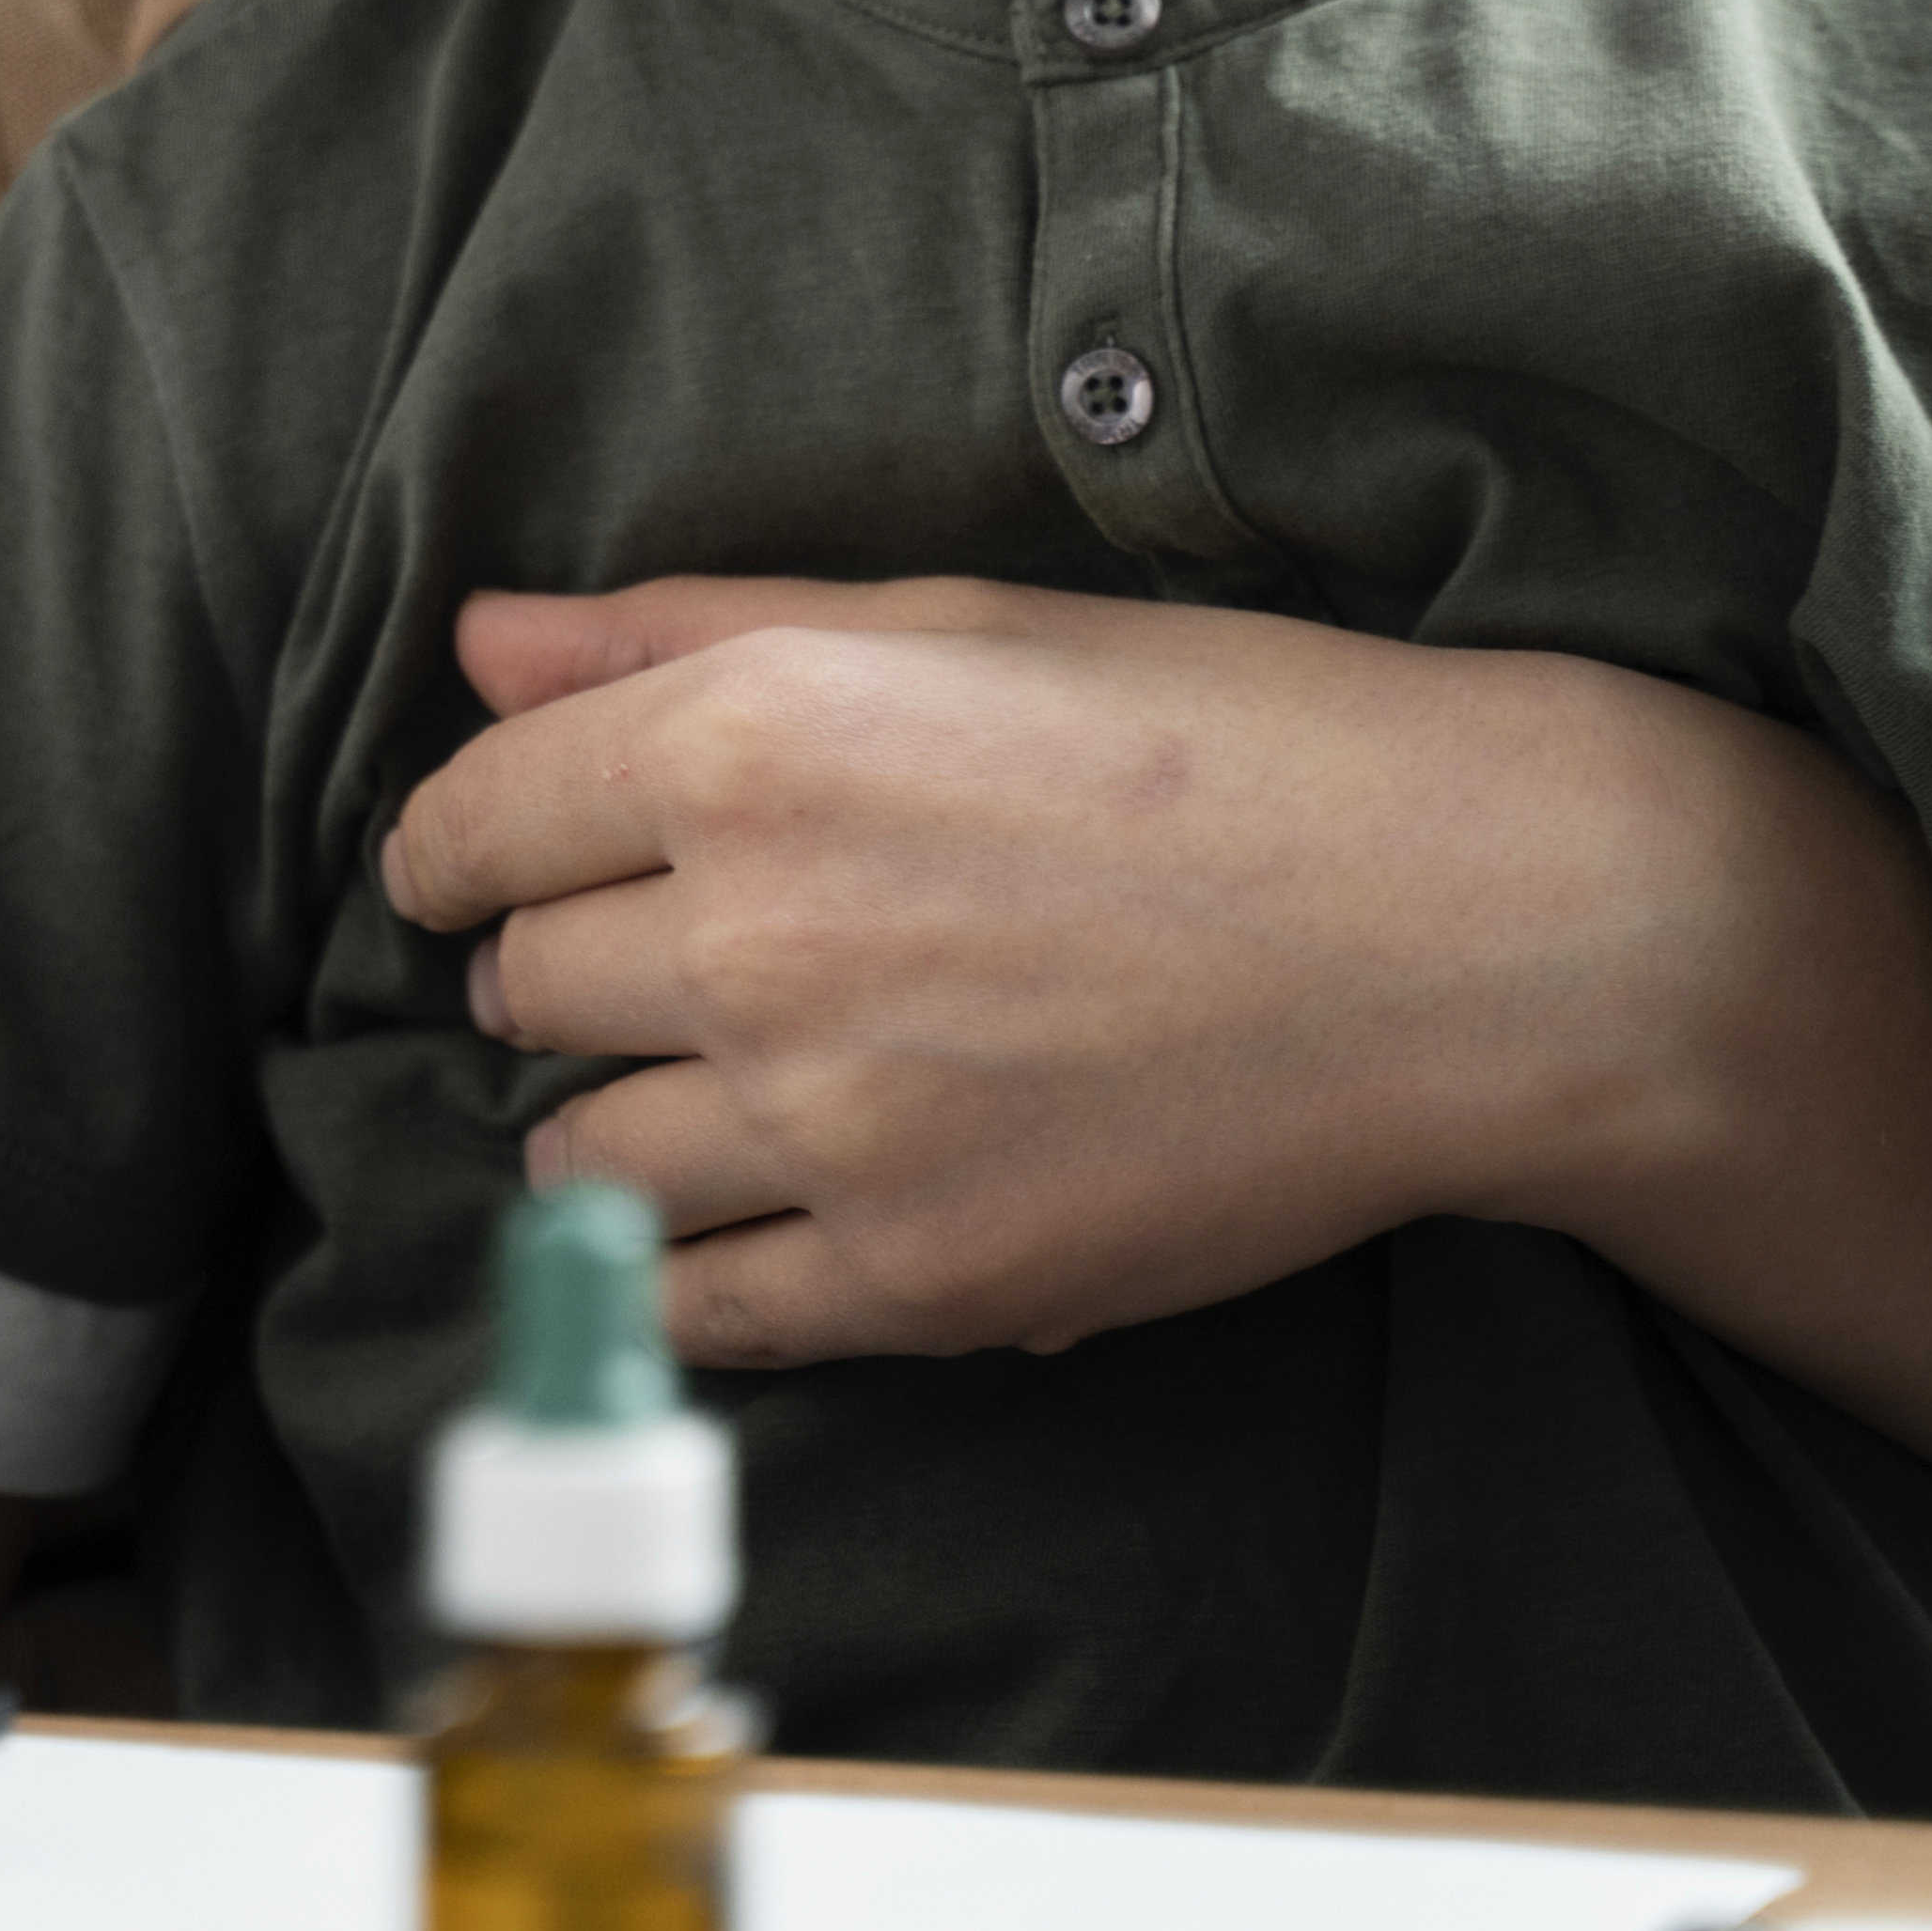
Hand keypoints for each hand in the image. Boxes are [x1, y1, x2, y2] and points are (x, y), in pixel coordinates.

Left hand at [380, 575, 1883, 1367]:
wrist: (1472, 927)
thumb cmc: (1217, 738)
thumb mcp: (942, 626)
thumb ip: (678, 634)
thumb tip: (475, 644)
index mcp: (746, 739)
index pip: (469, 824)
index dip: (459, 850)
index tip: (481, 872)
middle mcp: (754, 929)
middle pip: (520, 986)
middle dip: (561, 970)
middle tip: (665, 959)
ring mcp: (831, 1119)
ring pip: (580, 1156)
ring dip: (616, 1123)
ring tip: (728, 1082)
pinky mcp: (921, 1273)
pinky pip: (703, 1304)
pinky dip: (696, 1267)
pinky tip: (767, 1203)